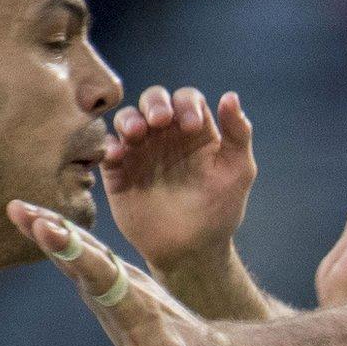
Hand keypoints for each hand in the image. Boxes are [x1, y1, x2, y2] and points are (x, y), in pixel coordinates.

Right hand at [9, 201, 221, 345]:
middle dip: (53, 231)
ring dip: (53, 228)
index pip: (100, 273)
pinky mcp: (119, 283)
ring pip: (86, 248)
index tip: (47, 226)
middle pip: (87, 252)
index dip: (72, 251)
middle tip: (18, 208)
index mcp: (135, 307)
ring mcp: (124, 282)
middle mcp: (129, 286)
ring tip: (19, 208)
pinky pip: (87, 255)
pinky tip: (42, 224)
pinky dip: (63, 238)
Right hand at [103, 86, 258, 269]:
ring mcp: (141, 151)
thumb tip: (230, 96)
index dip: (187, 104)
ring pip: (127, 119)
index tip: (192, 125)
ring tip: (137, 134)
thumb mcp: (238, 171)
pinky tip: (118, 155)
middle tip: (159, 121)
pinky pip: (107, 149)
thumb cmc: (219, 210)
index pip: (187, 99)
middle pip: (153, 100)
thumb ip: (238, 134)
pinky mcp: (119, 172)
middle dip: (154, 103)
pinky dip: (109, 146)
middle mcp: (166, 136)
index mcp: (196, 132)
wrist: (192, 249)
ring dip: (129, 120)